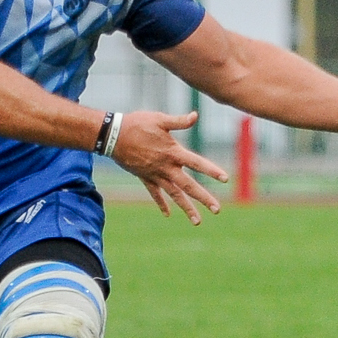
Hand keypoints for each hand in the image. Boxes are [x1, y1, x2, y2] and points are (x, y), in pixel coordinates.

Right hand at [109, 111, 228, 225]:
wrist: (112, 136)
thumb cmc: (137, 124)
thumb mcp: (159, 119)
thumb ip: (179, 121)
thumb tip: (196, 116)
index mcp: (173, 152)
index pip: (197, 163)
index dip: (211, 170)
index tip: (225, 179)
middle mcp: (166, 167)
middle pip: (188, 186)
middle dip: (203, 198)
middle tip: (217, 210)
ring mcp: (155, 175)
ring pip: (174, 195)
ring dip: (186, 208)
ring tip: (198, 221)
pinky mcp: (145, 177)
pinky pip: (155, 194)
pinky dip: (162, 203)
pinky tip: (168, 214)